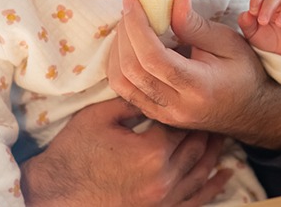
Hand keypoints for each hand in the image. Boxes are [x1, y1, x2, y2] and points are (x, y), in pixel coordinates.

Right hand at [20, 97, 230, 206]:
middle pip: (196, 146)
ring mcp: (164, 199)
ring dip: (214, 153)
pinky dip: (211, 187)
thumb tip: (153, 85)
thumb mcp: (99, 116)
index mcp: (152, 151)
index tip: (190, 90)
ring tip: (224, 136)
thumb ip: (131, 101)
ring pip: (200, 172)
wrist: (56, 195)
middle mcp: (165, 177)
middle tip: (213, 109)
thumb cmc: (73, 153)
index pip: (181, 122)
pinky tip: (224, 177)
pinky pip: (195, 200)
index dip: (186, 106)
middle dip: (205, 127)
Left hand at [108, 0, 280, 149]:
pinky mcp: (158, 116)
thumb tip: (174, 0)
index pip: (153, 58)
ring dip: (117, 50)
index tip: (133, 2)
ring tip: (129, 26)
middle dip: (124, 34)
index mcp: (198, 86)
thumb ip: (196, 25)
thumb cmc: (244, 73)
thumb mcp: (228, 42)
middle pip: (131, 70)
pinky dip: (120, 65)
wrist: (253, 111)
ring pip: (122, 83)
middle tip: (131, 9)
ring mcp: (165, 115)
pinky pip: (126, 91)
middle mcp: (177, 106)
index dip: (136, 27)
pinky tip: (130, 46)